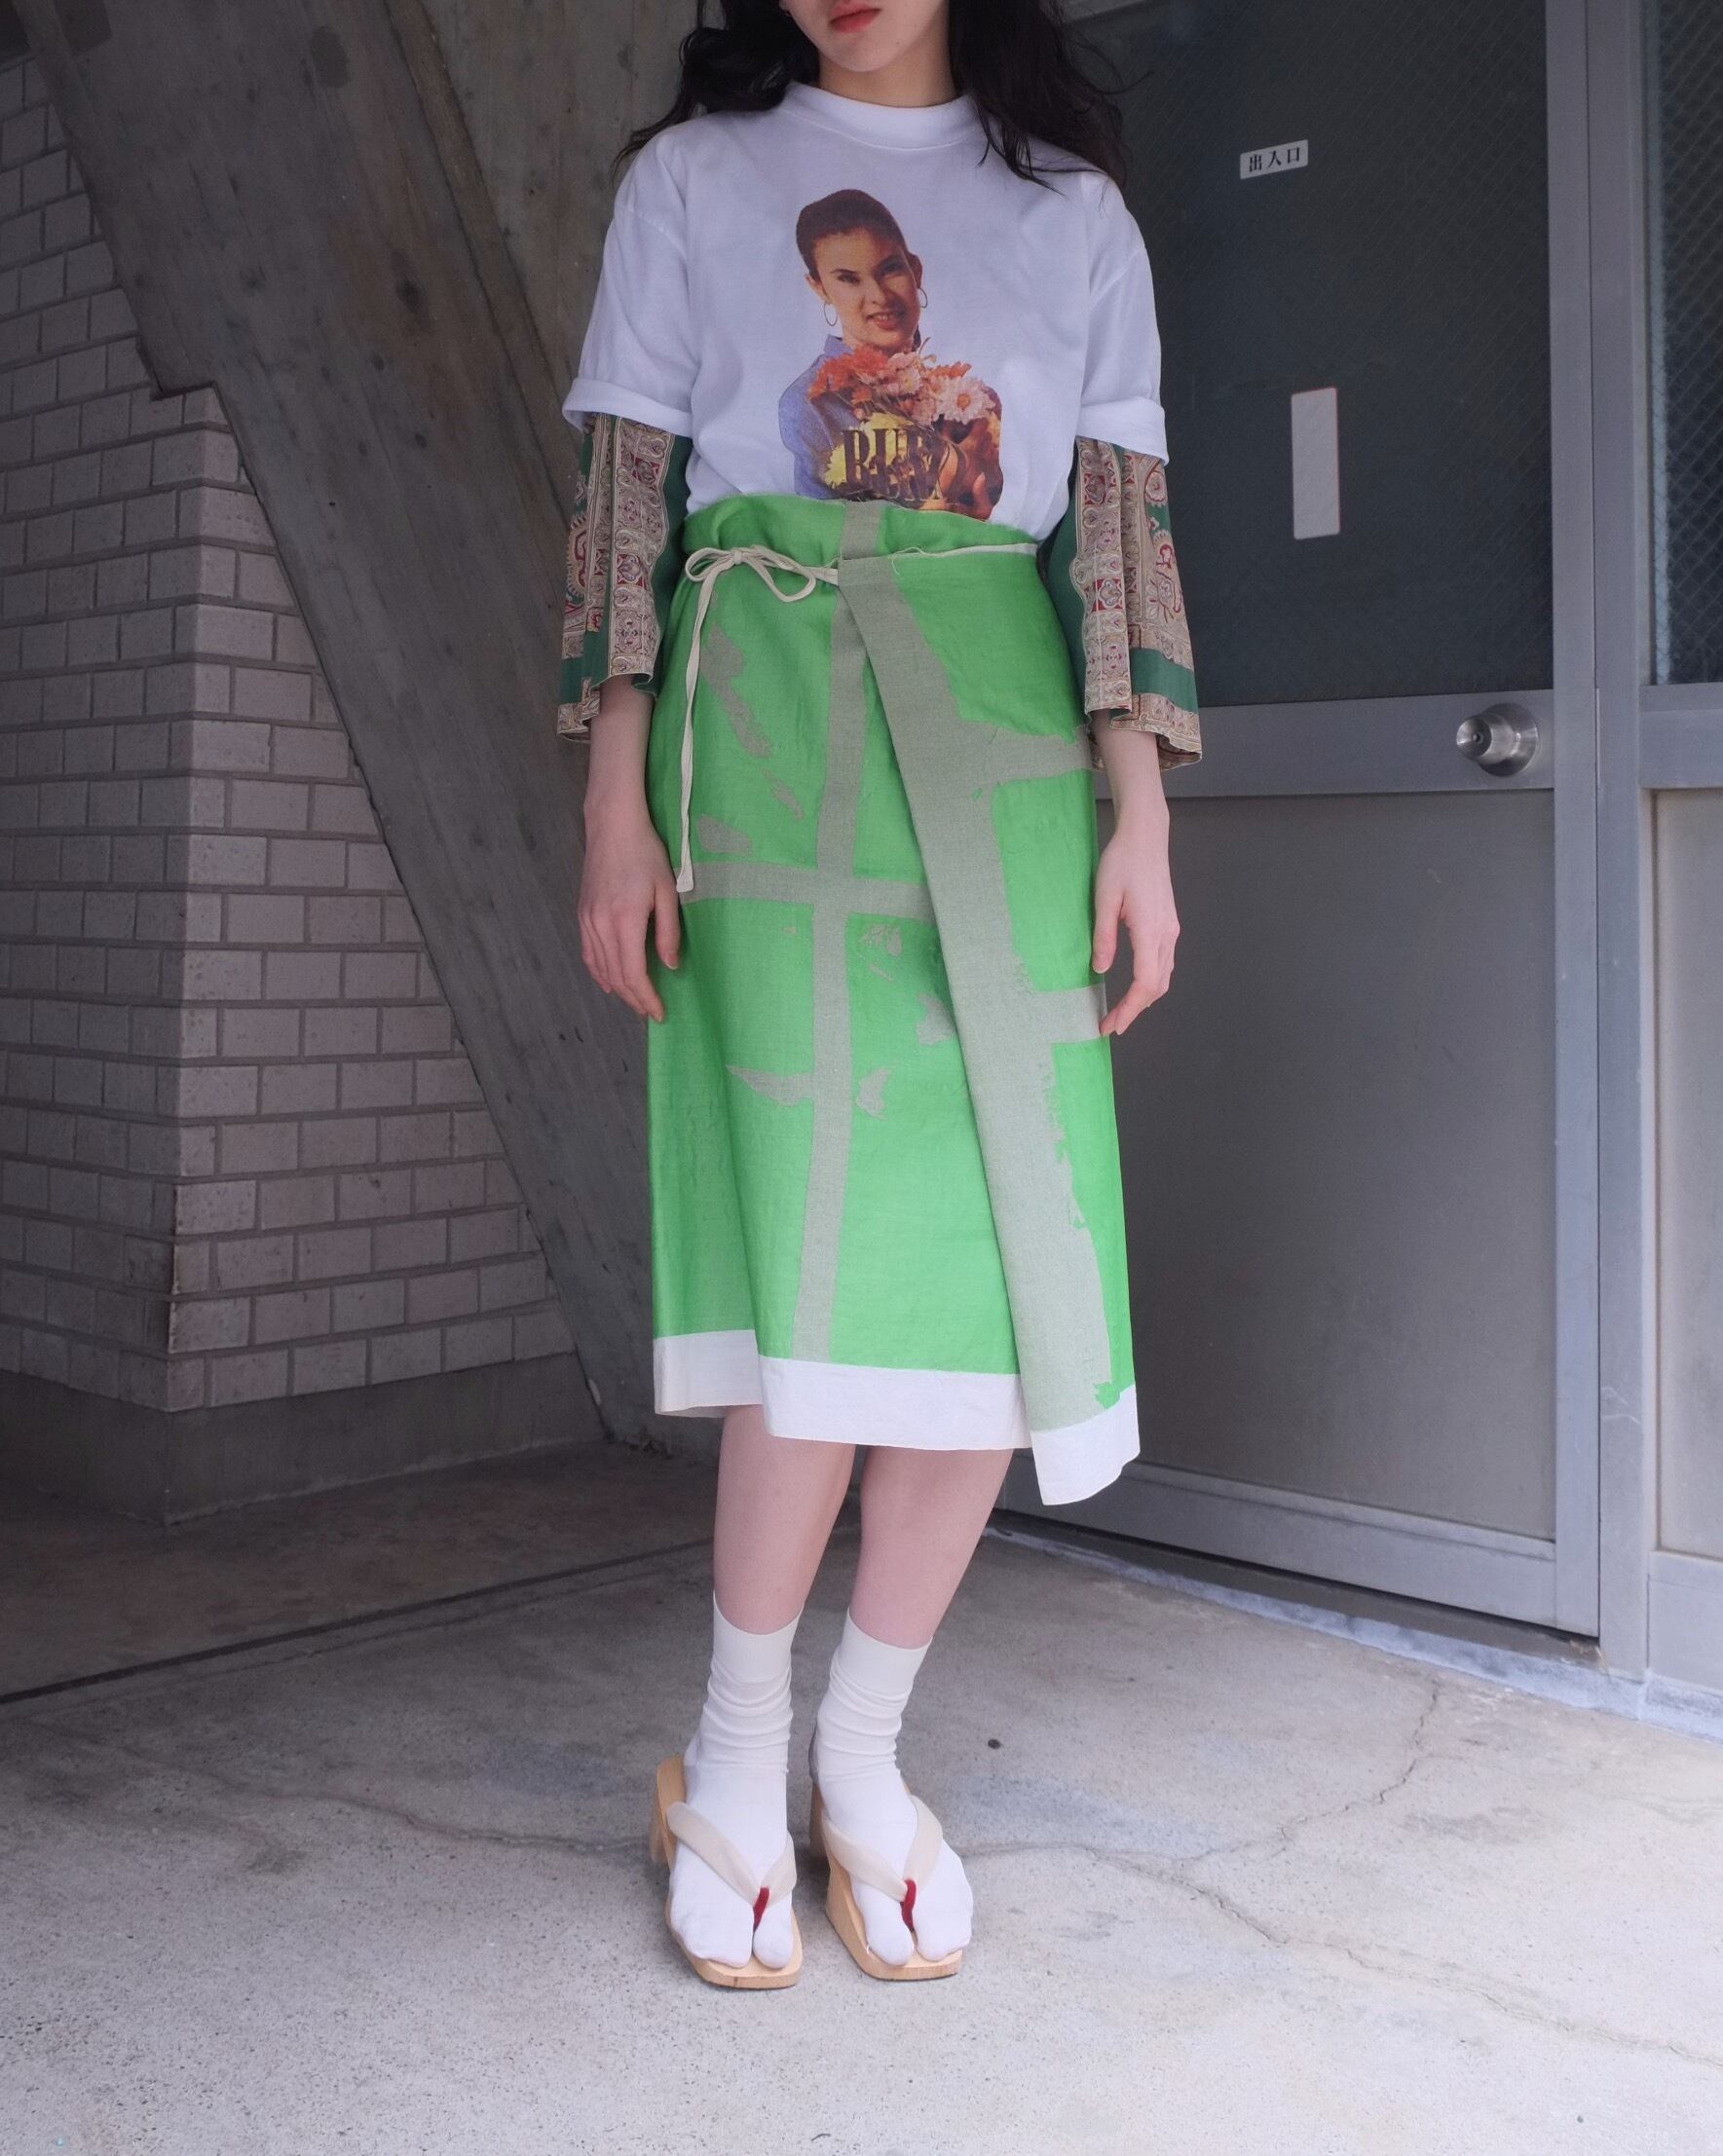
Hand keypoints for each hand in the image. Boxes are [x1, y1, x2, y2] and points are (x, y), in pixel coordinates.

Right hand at [579, 800, 679, 1021]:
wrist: (612, 826)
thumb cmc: (646, 853)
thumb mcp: (666, 891)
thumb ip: (669, 932)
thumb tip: (670, 966)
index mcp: (625, 920)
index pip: (633, 973)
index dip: (646, 998)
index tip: (658, 1013)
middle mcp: (601, 925)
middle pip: (615, 976)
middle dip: (634, 999)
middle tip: (649, 1012)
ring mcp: (587, 920)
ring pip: (600, 968)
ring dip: (619, 989)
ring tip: (635, 1001)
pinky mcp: (582, 914)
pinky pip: (588, 953)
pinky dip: (598, 973)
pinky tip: (609, 983)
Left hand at [1091, 807, 1177, 1036]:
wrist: (1145, 837)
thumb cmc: (1122, 862)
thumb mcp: (1104, 899)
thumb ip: (1104, 937)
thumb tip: (1101, 969)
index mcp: (1150, 930)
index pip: (1145, 983)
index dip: (1130, 1008)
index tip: (1112, 1024)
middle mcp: (1166, 934)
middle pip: (1157, 985)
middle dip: (1135, 1010)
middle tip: (1111, 1024)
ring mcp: (1171, 929)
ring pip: (1164, 976)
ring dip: (1145, 998)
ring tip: (1122, 1010)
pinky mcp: (1168, 923)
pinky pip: (1164, 962)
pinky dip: (1152, 982)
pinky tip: (1136, 986)